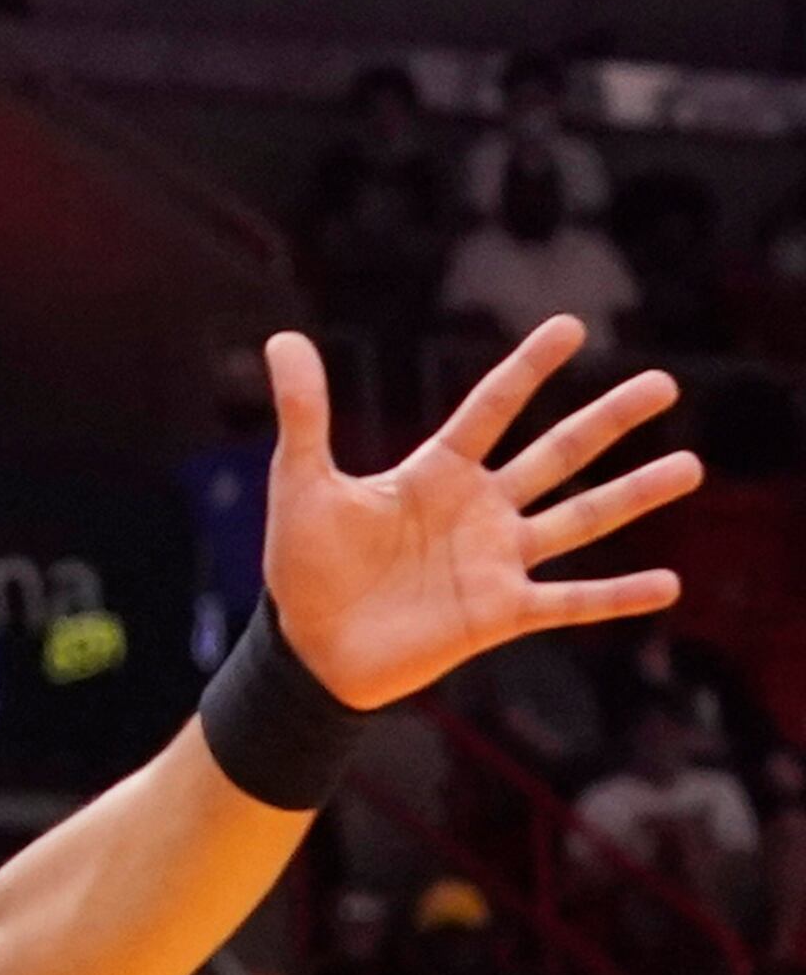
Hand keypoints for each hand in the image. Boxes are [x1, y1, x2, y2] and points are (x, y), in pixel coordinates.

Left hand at [262, 318, 701, 707]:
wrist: (308, 648)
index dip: (527, 369)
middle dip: (607, 419)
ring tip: (690, 463)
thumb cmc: (304, 564)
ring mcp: (496, 560)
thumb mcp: (302, 481)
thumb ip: (304, 414)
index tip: (570, 326)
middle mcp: (479, 510)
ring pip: (580, 517)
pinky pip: (570, 600)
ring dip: (633, 493)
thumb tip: (283, 338)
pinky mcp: (502, 612)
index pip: (491, 409)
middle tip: (664, 383)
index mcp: (436, 473)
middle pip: (556, 453)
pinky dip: (616, 595)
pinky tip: (667, 582)